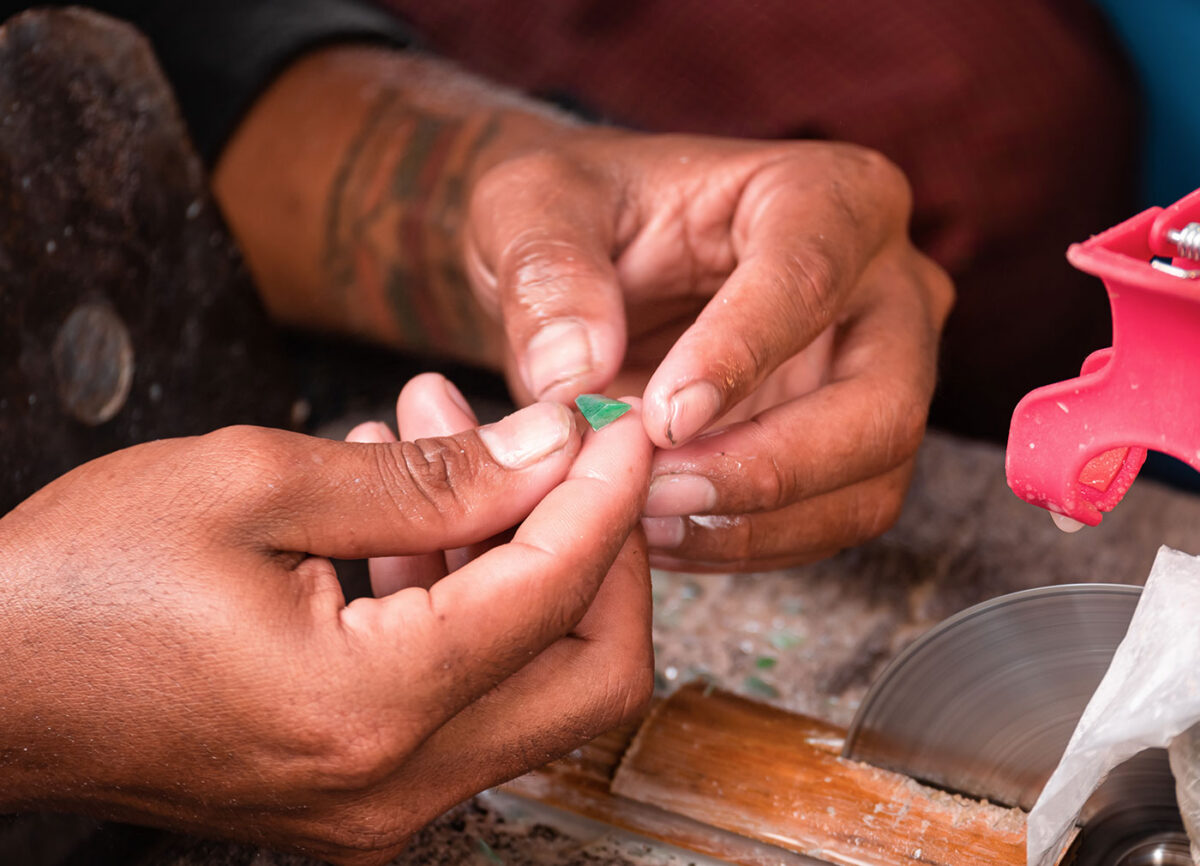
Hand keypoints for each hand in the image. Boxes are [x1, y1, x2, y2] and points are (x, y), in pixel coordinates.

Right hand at [0, 397, 652, 863]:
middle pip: (589, 675)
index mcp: (368, 708)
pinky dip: (465, 602)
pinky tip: (407, 514)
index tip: (617, 421)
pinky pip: (465, 697)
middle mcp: (390, 784)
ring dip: (519, 556)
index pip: (554, 595)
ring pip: (532, 684)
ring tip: (445, 440)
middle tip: (564, 448)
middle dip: (599, 549)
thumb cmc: (77, 582)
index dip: (604, 495)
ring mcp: (376, 803)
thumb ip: (428, 479)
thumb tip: (550, 451)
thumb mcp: (253, 484)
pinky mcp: (357, 788)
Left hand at [466, 136, 953, 570]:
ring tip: (641, 521)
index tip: (659, 419)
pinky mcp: (852, 445)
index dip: (738, 358)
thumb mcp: (535, 206)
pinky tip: (662, 533)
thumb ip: (546, 272)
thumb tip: (573, 374)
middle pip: (879, 402)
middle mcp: (885, 288)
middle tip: (653, 493)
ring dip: (754, 523)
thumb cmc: (585, 215)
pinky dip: (748, 543)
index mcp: (828, 195)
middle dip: (766, 467)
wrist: (603, 263)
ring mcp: (880, 375)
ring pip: (867, 481)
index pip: (808, 279)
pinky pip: (831, 521)